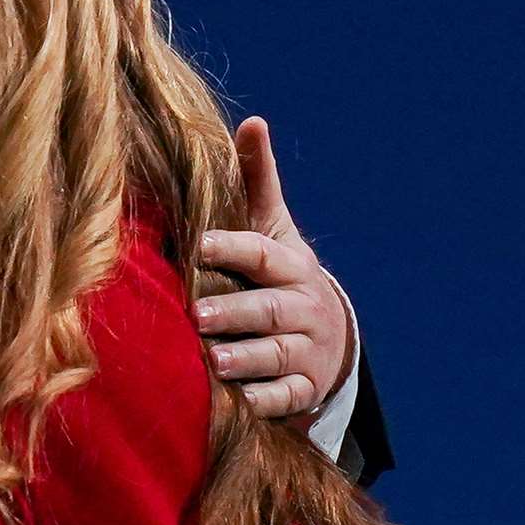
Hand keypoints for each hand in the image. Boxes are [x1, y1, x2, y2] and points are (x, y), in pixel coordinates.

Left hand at [194, 117, 352, 419]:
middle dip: (236, 311)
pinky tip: (238, 403)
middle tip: (199, 313)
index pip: (262, 254)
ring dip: (246, 358)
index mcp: (291, 265)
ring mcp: (307, 352)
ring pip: (277, 356)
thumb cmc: (279, 272)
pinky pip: (285, 399)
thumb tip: (252, 121)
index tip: (198, 244)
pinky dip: (262, 401)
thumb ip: (257, 180)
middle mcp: (303, 308)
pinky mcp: (304, 390)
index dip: (232, 248)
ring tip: (215, 360)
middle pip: (269, 309)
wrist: (326, 336)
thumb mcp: (273, 226)